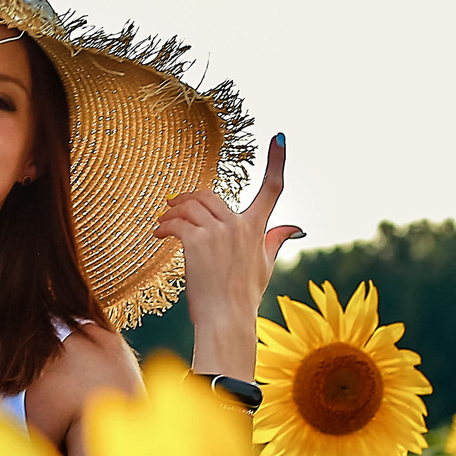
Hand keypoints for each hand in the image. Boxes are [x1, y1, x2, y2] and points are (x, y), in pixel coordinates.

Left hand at [156, 134, 301, 375]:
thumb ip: (276, 240)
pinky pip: (176, 222)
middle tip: (173, 208)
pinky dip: (164, 225)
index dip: (278, 161)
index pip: (272, 189)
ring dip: (173, 212)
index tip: (279, 137)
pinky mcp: (197, 242)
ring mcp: (218, 233)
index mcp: (257, 229)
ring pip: (190, 206)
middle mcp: (240, 226)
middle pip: (210, 195)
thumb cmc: (244, 297)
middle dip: (189, 199)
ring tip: (163, 224)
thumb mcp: (265, 266)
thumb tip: (296, 227)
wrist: (226, 319)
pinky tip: (158, 234)